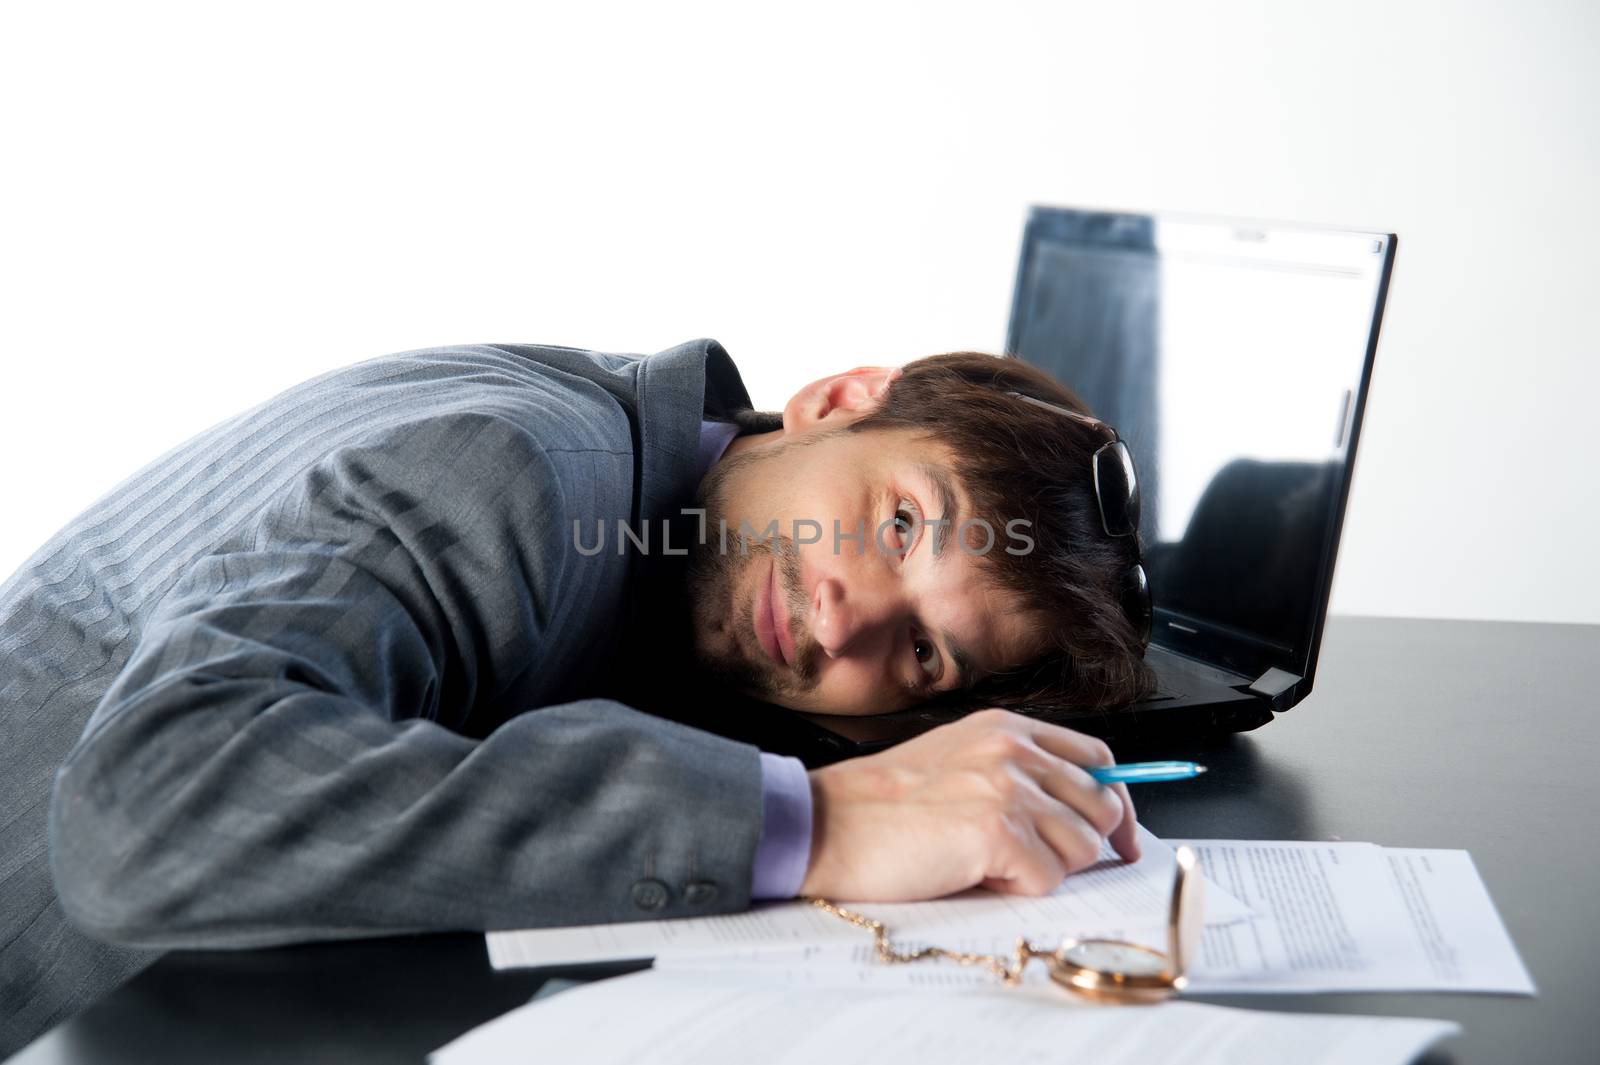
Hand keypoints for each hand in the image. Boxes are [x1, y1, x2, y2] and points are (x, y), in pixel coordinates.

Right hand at [798, 708, 1138, 901]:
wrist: (828, 823)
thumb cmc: (882, 805)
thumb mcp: (958, 760)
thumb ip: (1016, 772)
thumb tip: (1079, 813)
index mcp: (1006, 728)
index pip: (1097, 757)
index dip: (1118, 802)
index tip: (1124, 836)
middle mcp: (1014, 749)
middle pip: (1101, 805)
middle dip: (1080, 846)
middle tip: (1034, 863)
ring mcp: (1007, 787)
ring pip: (1081, 848)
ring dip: (1041, 869)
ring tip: (987, 861)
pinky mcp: (997, 832)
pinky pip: (1046, 879)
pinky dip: (1015, 888)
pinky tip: (972, 872)